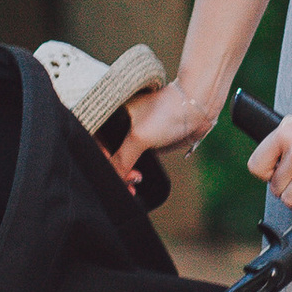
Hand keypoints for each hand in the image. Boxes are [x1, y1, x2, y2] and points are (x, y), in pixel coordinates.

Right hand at [110, 75, 213, 189]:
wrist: (197, 107)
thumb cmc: (167, 111)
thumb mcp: (139, 137)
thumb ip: (121, 159)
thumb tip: (112, 178)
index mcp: (110, 113)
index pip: (95, 140)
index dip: (101, 158)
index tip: (113, 171)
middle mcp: (118, 121)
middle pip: (106, 151)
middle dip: (114, 169)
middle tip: (128, 181)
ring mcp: (132, 132)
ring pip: (120, 157)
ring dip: (124, 172)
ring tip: (132, 184)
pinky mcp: (144, 140)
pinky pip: (133, 158)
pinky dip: (132, 170)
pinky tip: (135, 180)